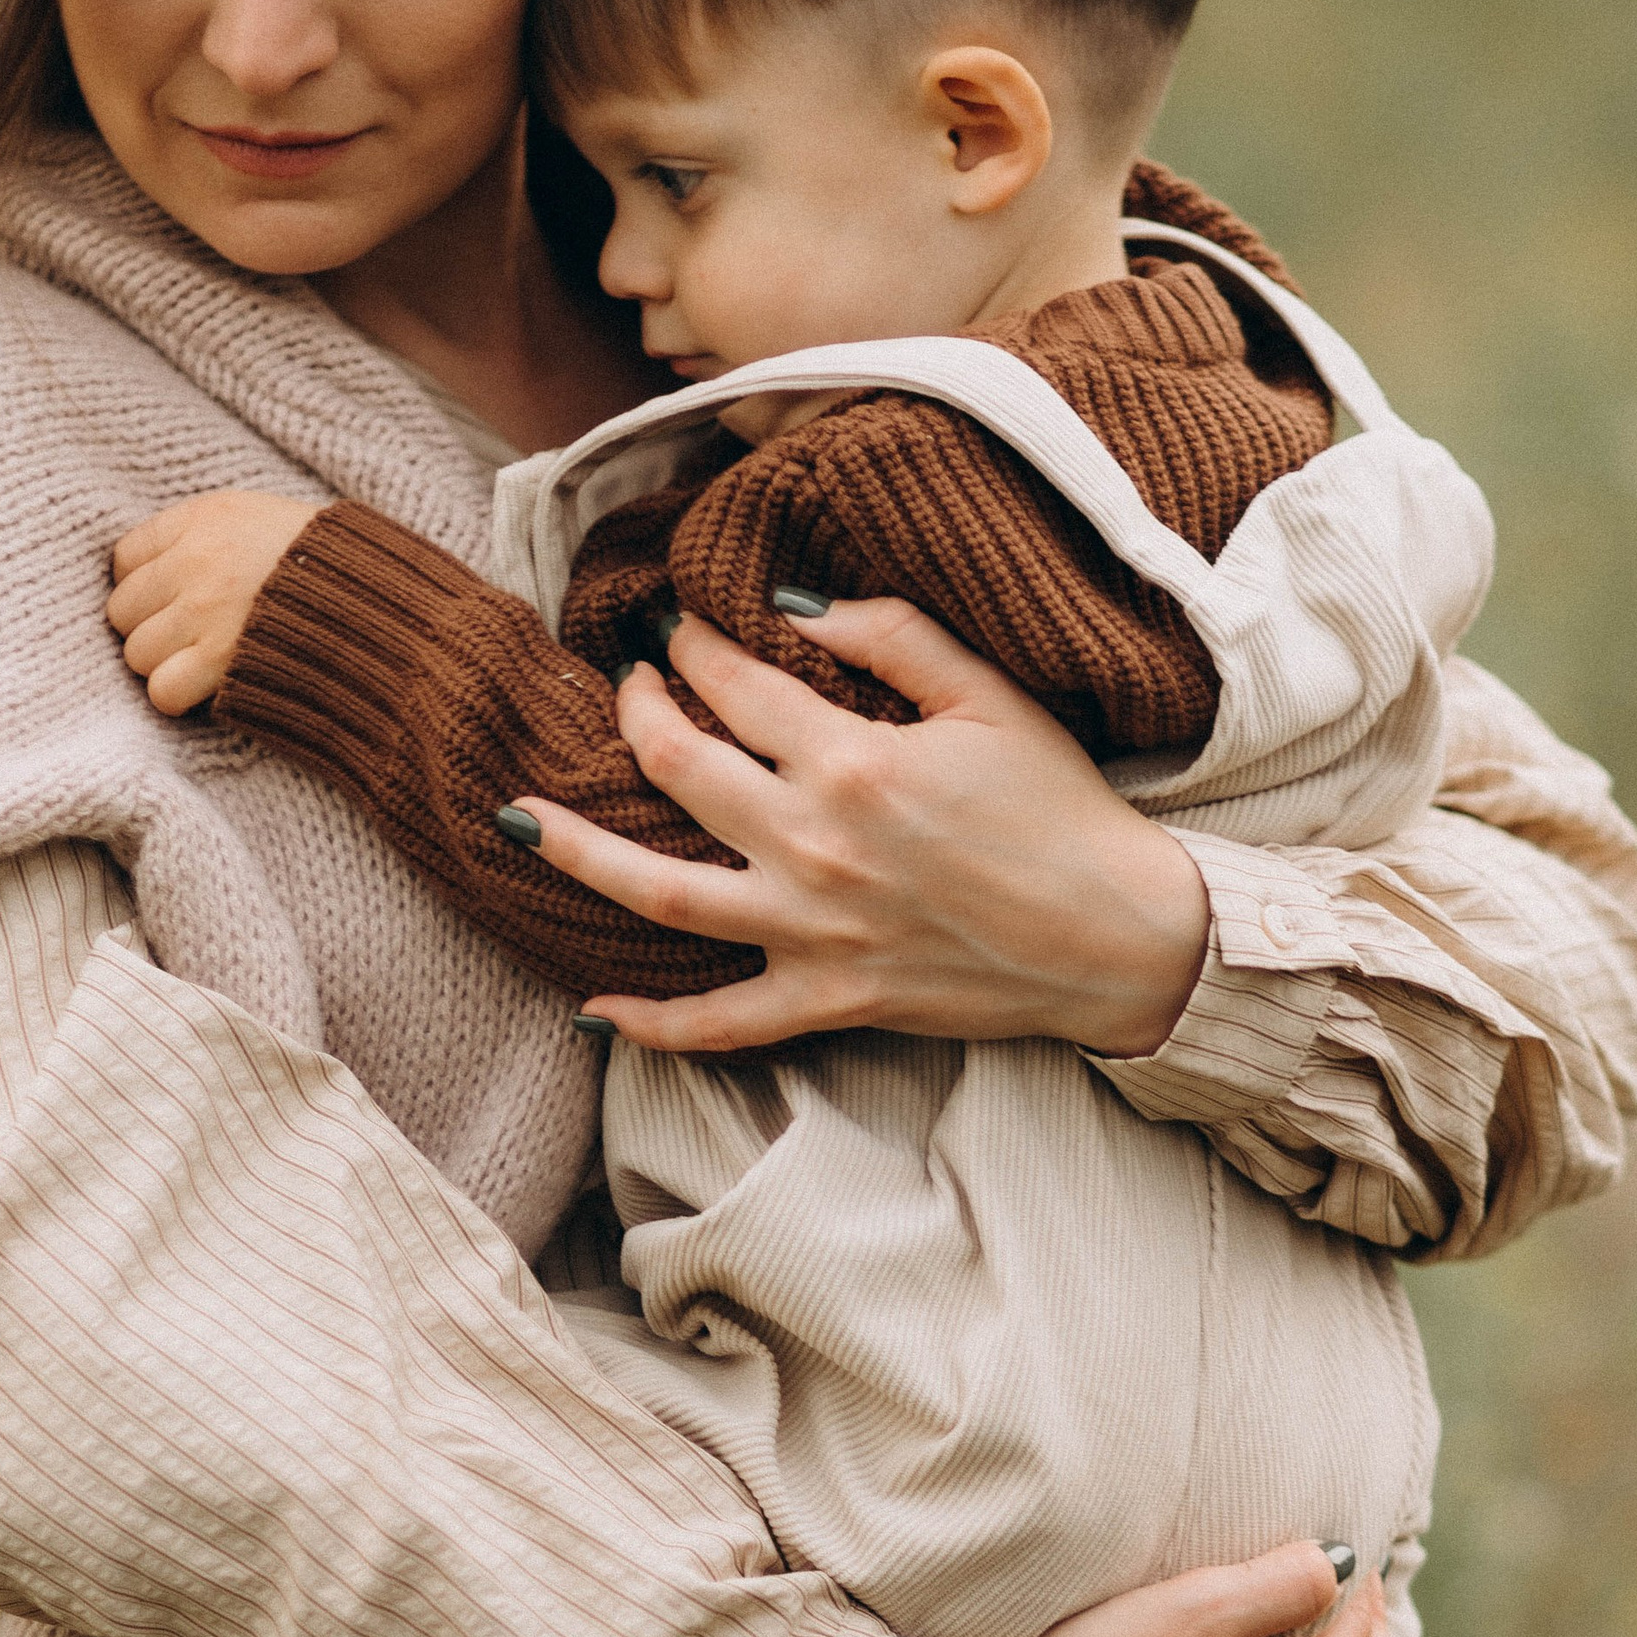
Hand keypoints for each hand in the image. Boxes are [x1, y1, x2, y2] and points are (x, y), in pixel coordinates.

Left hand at [108, 490, 318, 715]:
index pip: (125, 558)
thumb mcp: (264, 520)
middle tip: (190, 639)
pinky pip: (161, 691)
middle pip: (123, 611)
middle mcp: (196, 561)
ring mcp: (205, 612)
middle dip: (152, 629)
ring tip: (203, 665)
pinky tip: (207, 689)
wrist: (383, 609)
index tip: (173, 602)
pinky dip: (180, 697)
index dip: (146, 587)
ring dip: (166, 666)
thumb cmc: (328, 568)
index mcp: (204, 519)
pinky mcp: (220, 662)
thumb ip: (208, 537)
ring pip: (137, 654)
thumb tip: (152, 573)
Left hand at [504, 596, 1212, 1057]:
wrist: (1118, 938)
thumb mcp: (991, 695)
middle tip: (623, 687)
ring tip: (518, 821)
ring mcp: (812, 933)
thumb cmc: (1062, 811)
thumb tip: (790, 611)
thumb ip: (892, 635)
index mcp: (853, 761)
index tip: (674, 627)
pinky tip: (591, 1008)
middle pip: (678, 770)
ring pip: (659, 896)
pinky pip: (719, 1024)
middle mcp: (814, 846)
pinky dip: (651, 1026)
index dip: (691, 646)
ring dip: (578, 854)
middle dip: (634, 715)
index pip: (734, 686)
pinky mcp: (827, 1002)